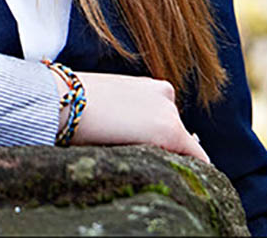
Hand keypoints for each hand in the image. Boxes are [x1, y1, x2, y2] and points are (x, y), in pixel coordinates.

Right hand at [52, 70, 209, 162]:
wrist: (68, 101)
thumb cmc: (77, 104)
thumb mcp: (108, 104)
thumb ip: (128, 114)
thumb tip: (130, 133)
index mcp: (149, 86)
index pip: (163, 117)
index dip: (153, 136)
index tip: (143, 149)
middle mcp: (165, 95)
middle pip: (173, 131)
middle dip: (161, 146)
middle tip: (137, 158)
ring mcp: (170, 112)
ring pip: (180, 145)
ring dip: (169, 156)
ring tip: (141, 163)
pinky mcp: (172, 131)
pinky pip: (197, 156)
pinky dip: (197, 168)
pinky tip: (189, 180)